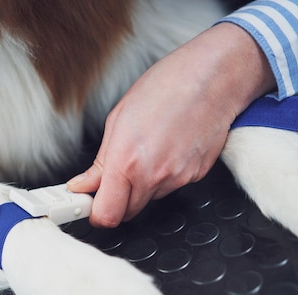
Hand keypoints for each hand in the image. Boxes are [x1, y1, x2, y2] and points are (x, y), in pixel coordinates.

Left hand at [67, 23, 274, 226]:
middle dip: (116, 200)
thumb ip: (100, 163)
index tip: (89, 205)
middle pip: (126, 213)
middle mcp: (152, 175)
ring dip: (140, 186)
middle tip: (114, 177)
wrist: (214, 76)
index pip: (106, 215)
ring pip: (147, 200)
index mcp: (126, 161)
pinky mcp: (195, 177)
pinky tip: (165, 149)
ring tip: (146, 150)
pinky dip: (163, 176)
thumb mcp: (117, 119)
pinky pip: (170, 187)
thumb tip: (84, 184)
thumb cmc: (166, 86)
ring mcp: (176, 179)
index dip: (95, 214)